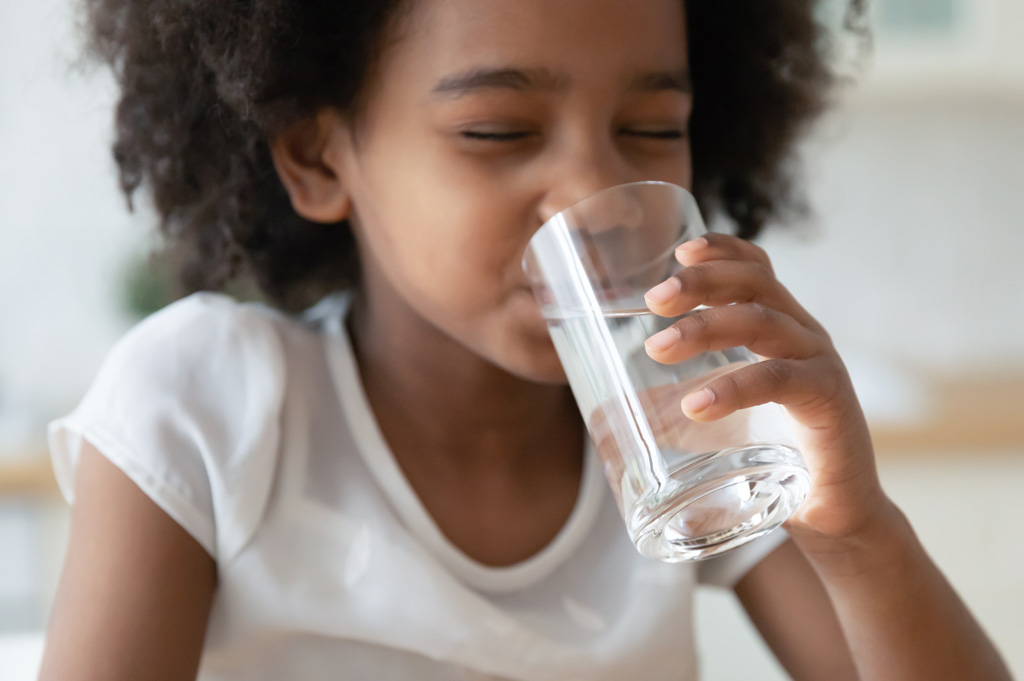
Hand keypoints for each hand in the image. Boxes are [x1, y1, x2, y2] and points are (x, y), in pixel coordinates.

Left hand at [642, 233, 889, 542]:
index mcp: (781, 329)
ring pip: (762, 322)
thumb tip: (604, 412)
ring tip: (657, 349)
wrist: (835, 518)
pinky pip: (780, 379)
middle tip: (654, 300)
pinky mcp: (830, 402)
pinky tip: (696, 405)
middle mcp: (803, 336)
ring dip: (705, 328)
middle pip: (756, 283)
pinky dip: (734, 388)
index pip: (758, 270)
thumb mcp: (720, 420)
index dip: (723, 250)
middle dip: (701, 282)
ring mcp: (819, 364)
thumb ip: (675, 405)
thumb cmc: (773, 460)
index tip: (679, 251)